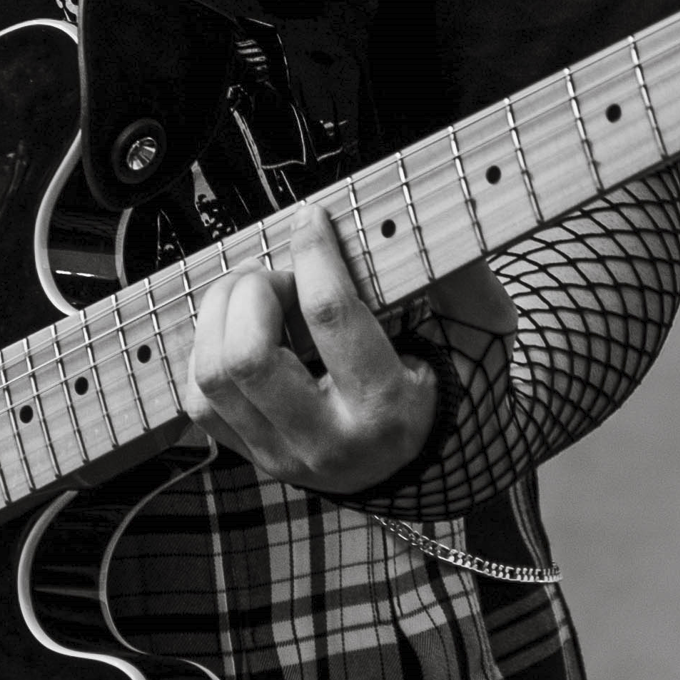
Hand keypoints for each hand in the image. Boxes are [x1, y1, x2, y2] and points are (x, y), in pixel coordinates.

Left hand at [182, 204, 439, 492]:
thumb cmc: (453, 386)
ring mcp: (281, 455)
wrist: (434, 464)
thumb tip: (424, 215)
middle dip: (253, 292)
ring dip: (221, 316)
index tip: (312, 218)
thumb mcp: (480, 333)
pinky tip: (240, 329)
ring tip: (255, 295)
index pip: (329, 317)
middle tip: (279, 275)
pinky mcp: (252, 456)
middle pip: (247, 357)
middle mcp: (326, 441)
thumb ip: (462, 275)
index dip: (313, 253)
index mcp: (386, 409)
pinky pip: (199, 401)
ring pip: (213, 376)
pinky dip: (208, 350)